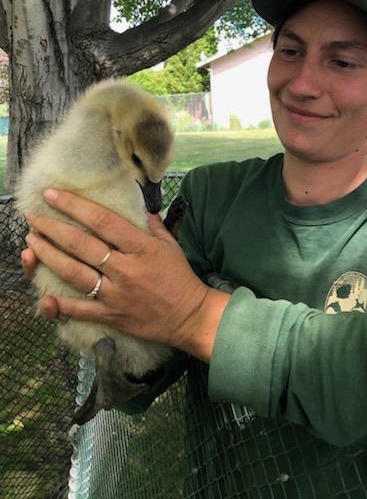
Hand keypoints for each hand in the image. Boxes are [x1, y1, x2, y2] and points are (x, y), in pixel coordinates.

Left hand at [25, 189, 228, 361]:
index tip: (53, 195)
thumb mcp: (170, 245)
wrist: (189, 316)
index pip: (102, 221)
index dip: (75, 206)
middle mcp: (125, 268)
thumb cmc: (180, 277)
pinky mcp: (111, 315)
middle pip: (81, 245)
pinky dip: (60, 304)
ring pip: (75, 273)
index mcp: (140, 247)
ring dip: (50, 256)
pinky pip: (79, 309)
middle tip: (33, 218)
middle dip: (53, 229)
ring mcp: (115, 293)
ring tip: (32, 243)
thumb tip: (137, 204)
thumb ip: (151, 224)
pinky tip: (42, 293)